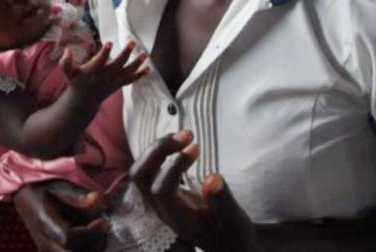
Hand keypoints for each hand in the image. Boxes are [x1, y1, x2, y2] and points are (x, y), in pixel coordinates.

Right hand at [14, 181, 108, 251]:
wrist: (25, 198)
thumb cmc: (43, 189)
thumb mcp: (59, 184)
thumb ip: (77, 193)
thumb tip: (98, 198)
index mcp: (44, 222)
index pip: (68, 238)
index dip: (89, 233)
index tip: (101, 221)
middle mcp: (44, 242)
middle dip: (92, 244)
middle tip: (102, 229)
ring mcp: (46, 250)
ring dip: (91, 249)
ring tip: (99, 233)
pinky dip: (87, 250)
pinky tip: (92, 239)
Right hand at [61, 41, 148, 107]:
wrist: (84, 102)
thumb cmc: (76, 83)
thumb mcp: (68, 73)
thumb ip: (66, 63)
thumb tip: (67, 50)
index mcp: (92, 72)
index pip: (99, 61)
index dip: (104, 52)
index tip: (109, 42)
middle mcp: (104, 77)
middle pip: (116, 65)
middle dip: (125, 54)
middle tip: (132, 42)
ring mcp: (112, 82)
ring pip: (126, 72)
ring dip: (136, 64)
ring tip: (144, 54)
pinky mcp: (118, 85)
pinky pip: (130, 80)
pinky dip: (139, 75)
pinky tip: (148, 68)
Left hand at [131, 132, 259, 251]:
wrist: (230, 247)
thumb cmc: (234, 236)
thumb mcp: (235, 222)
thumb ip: (222, 202)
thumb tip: (213, 178)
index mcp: (177, 219)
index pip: (161, 190)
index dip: (174, 166)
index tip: (196, 147)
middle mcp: (163, 210)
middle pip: (141, 178)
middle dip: (157, 151)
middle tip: (186, 135)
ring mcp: (163, 202)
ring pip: (142, 172)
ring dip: (159, 149)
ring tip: (185, 135)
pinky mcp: (167, 194)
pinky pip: (152, 170)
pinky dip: (162, 152)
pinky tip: (181, 143)